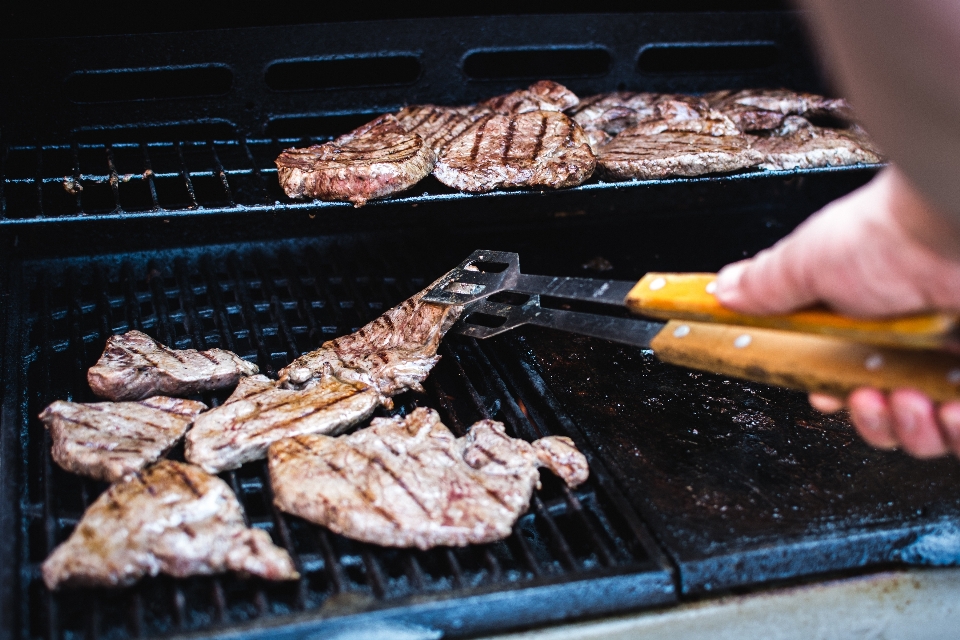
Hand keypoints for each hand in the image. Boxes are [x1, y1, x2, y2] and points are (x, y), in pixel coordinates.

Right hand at [714, 167, 959, 457]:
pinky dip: (955, 431)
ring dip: (911, 429)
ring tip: (907, 397)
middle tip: (868, 397)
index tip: (833, 396)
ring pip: (928, 433)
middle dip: (874, 422)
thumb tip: (723, 292)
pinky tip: (949, 408)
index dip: (839, 400)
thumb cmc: (888, 235)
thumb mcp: (807, 261)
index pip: (848, 383)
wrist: (948, 228)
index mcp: (866, 322)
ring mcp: (948, 357)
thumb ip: (765, 285)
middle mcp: (911, 342)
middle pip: (887, 418)